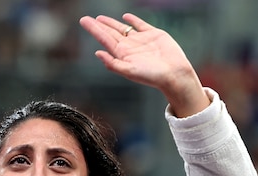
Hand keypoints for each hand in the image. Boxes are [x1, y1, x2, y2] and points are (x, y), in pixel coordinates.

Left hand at [79, 13, 209, 116]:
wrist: (174, 73)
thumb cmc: (152, 76)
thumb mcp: (129, 72)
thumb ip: (112, 64)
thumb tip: (97, 53)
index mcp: (122, 55)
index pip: (104, 39)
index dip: (94, 30)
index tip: (83, 21)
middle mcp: (129, 47)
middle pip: (110, 33)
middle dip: (98, 26)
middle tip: (85, 19)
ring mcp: (141, 40)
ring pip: (122, 29)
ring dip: (111, 23)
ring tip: (100, 18)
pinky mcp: (153, 35)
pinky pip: (140, 25)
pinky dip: (133, 20)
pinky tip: (126, 17)